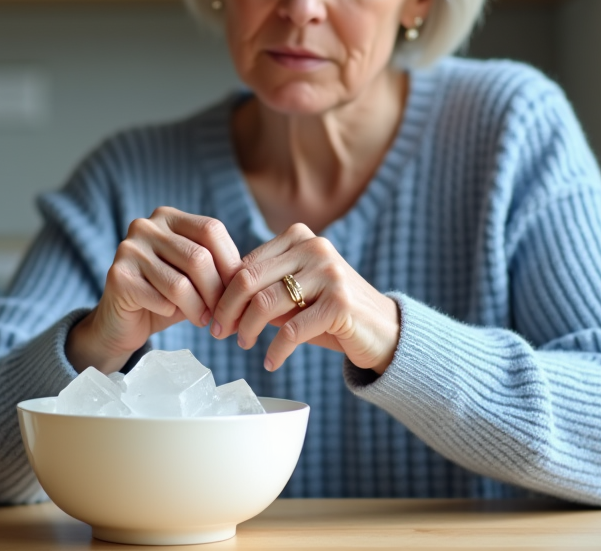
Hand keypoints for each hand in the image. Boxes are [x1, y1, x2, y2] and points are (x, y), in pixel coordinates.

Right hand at [66, 207, 241, 373]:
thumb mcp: (195, 275)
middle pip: (198, 257)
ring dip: (199, 309)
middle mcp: (146, 226)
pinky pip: (160, 299)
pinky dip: (173, 312)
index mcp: (168, 217)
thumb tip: (250, 277)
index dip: (231, 262)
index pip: (211, 229)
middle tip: (223, 315)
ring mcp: (128, 249)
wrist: (123, 321)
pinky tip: (170, 315)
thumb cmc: (166, 296)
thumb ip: (217, 267)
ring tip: (203, 320)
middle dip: (217, 292)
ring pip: (180, 284)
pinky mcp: (118, 276)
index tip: (239, 291)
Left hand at [210, 223, 400, 373]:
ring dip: (247, 330)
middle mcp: (314, 248)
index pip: (246, 263)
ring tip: (244, 345)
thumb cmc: (332, 313)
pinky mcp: (339, 303)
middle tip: (219, 332)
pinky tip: (271, 362)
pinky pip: (292, 330)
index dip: (224, 292)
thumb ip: (264, 289)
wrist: (385, 331)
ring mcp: (329, 273)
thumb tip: (218, 302)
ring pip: (265, 303)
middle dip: (228, 309)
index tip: (214, 315)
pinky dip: (276, 350)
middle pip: (249, 279)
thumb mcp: (296, 293)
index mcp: (299, 238)